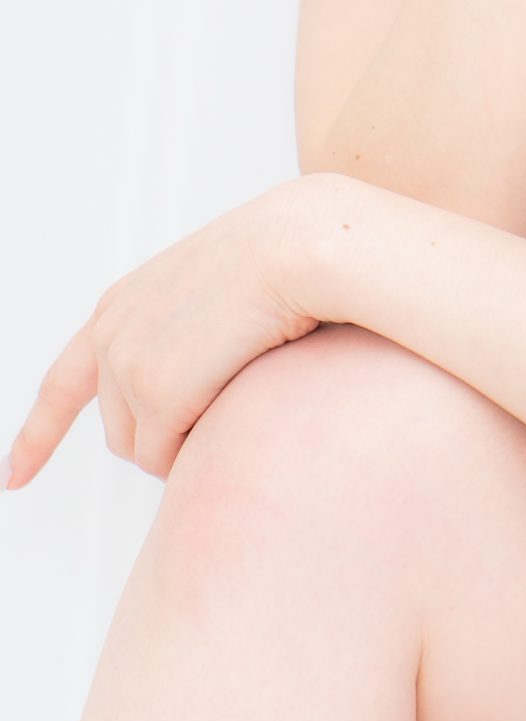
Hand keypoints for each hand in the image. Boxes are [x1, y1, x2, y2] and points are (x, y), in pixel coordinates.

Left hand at [7, 176, 335, 489]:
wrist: (303, 243)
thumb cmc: (286, 262)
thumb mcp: (218, 292)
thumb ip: (191, 333)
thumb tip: (203, 374)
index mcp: (119, 308)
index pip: (64, 385)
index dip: (38, 436)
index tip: (13, 477)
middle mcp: (109, 336)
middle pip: (121, 433)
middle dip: (165, 438)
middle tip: (226, 412)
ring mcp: (128, 365)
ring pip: (146, 452)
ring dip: (187, 446)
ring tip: (242, 404)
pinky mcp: (158, 393)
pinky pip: (171, 458)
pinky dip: (204, 454)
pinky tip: (243, 416)